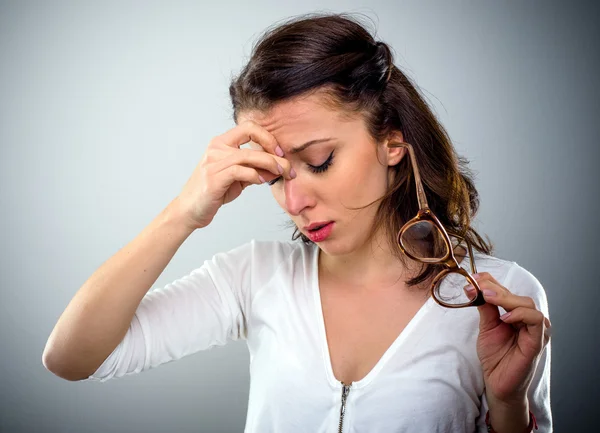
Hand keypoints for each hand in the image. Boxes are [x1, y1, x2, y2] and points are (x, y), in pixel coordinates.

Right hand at [175, 120, 293, 229]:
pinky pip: (240, 171)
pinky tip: (261, 181)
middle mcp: (216, 148)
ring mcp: (213, 162)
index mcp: (221, 143)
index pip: (249, 128)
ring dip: (270, 164)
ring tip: (281, 173)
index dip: (268, 137)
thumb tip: (280, 167)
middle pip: (251, 135)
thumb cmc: (214, 192)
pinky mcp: (214, 177)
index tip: (280, 152)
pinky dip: (255, 175)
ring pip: (248, 155)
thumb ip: (256, 170)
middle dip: (274, 151)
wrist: (191, 210)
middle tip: (288, 166)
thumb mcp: (239, 178)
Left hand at [465, 272, 550, 404]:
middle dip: (495, 289)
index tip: (473, 278)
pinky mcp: (538, 342)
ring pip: (527, 304)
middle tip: (477, 287)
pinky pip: (536, 321)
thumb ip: (484, 307)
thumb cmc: (494, 356)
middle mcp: (529, 319)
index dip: (491, 281)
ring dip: (506, 298)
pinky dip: (520, 314)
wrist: (497, 381)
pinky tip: (505, 318)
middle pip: (517, 295)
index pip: (507, 290)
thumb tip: (473, 287)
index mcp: (517, 314)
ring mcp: (536, 330)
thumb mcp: (486, 327)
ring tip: (487, 298)